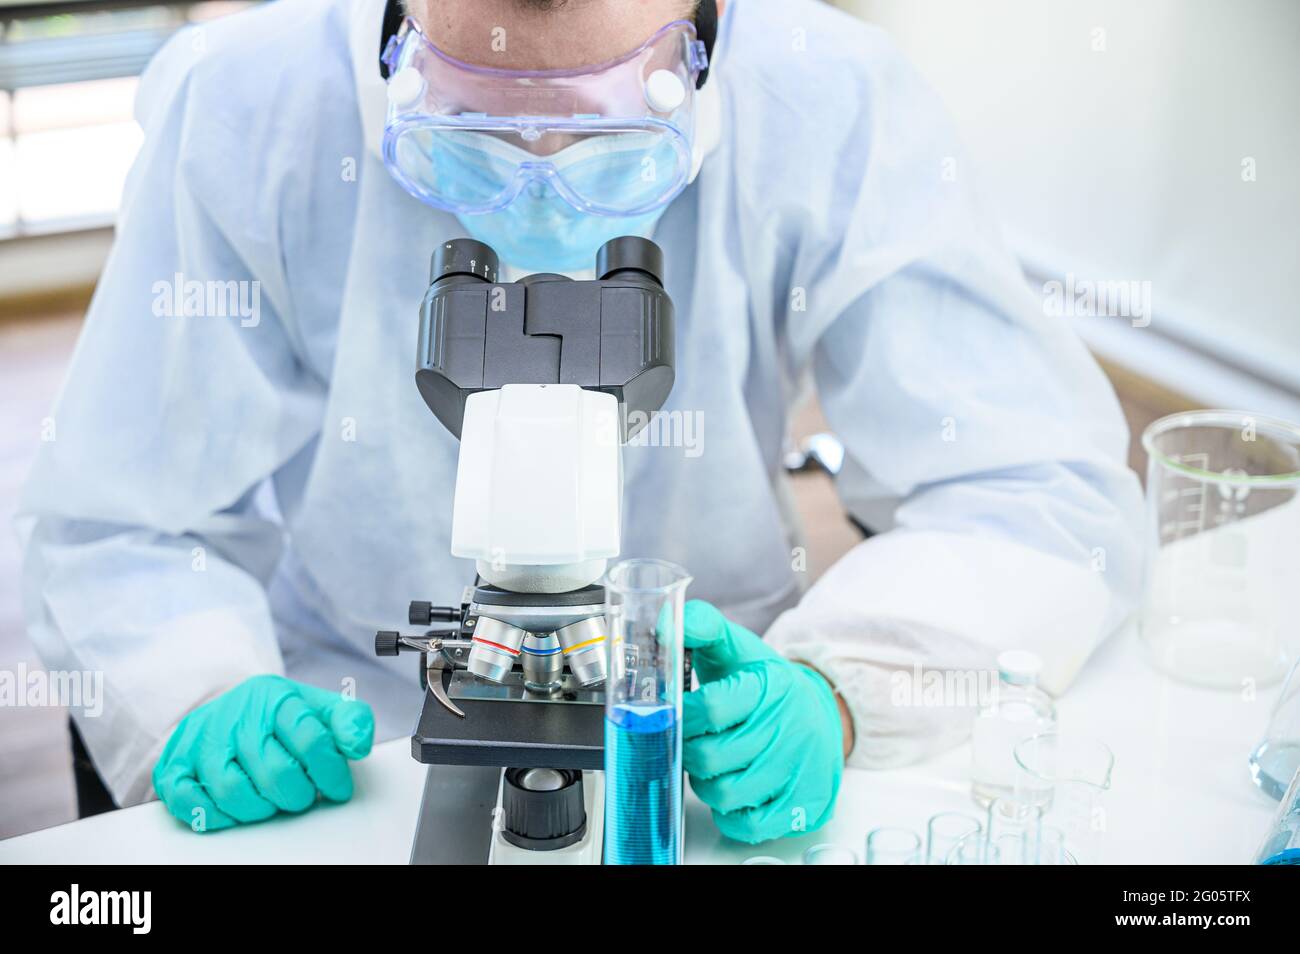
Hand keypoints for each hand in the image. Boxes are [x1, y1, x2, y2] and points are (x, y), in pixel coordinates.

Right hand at [153, 674, 373, 831]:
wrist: (228, 708)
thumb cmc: (278, 717)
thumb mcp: (319, 707)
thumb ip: (350, 720)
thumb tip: (358, 744)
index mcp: (275, 698)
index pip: (311, 739)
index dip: (330, 772)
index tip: (337, 788)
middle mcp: (235, 716)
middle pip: (275, 772)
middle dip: (297, 795)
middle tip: (301, 796)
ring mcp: (202, 741)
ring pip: (233, 792)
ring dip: (261, 808)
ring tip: (271, 801)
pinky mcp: (174, 764)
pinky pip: (189, 801)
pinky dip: (216, 815)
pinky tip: (235, 810)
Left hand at [682, 600, 842, 843]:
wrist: (822, 713)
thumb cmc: (767, 685)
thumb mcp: (738, 648)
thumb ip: (702, 626)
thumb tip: (666, 622)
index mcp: (769, 687)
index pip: (709, 709)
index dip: (681, 717)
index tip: (677, 713)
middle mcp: (788, 728)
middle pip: (710, 757)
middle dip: (688, 751)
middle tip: (693, 740)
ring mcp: (797, 770)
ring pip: (724, 793)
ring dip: (706, 782)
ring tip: (715, 762)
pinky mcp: (804, 805)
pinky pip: (748, 824)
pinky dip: (730, 812)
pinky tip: (734, 786)